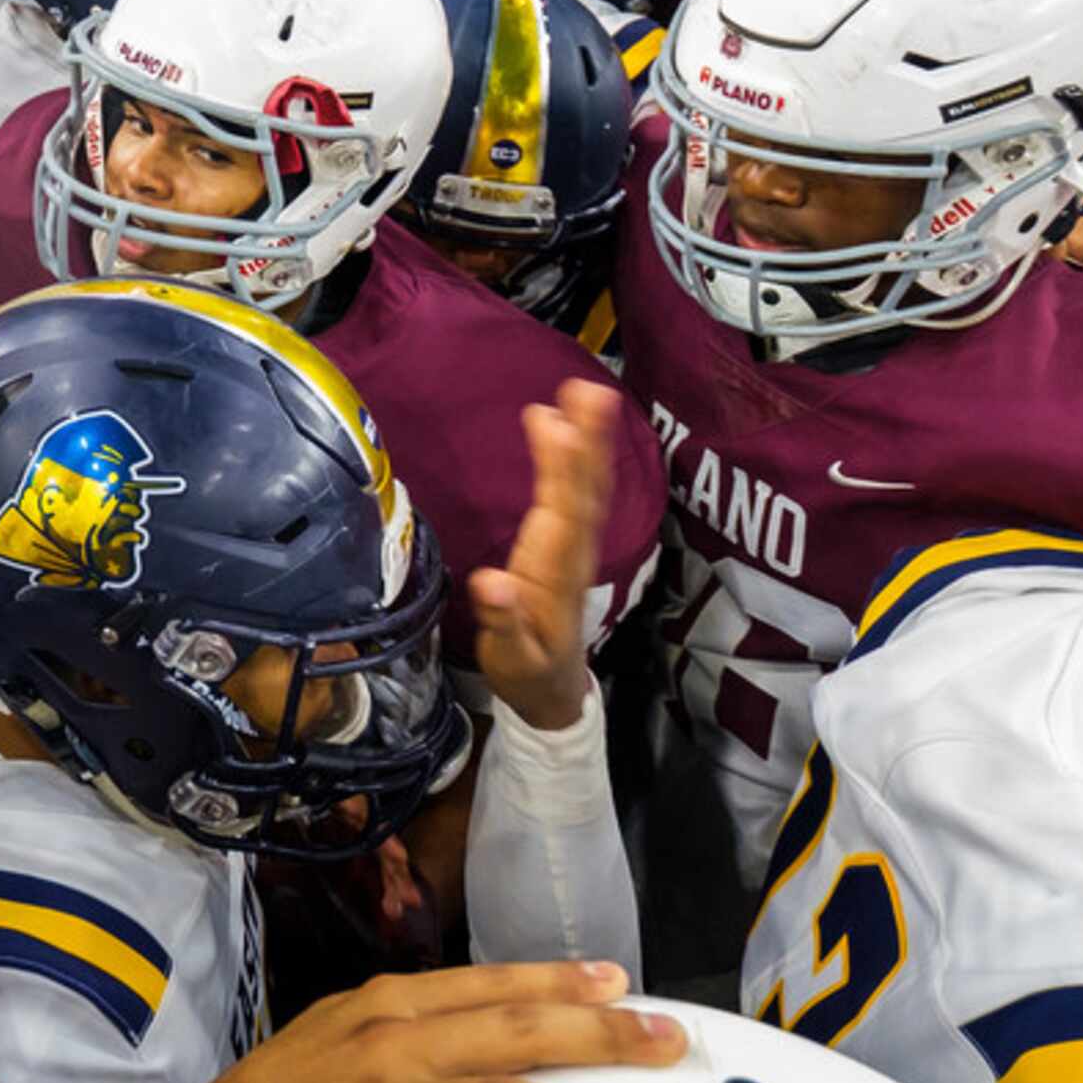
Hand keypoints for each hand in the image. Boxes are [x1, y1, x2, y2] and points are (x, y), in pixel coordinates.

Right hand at [135, 961, 684, 1082]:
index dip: (559, 982)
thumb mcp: (339, 1035)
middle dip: (604, 1037)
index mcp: (391, 1010)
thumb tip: (484, 1023)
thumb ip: (409, 1026)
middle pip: (518, 1034)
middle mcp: (399, 1050)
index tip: (621, 982)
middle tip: (672, 1044)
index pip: (491, 986)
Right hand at [470, 379, 617, 733]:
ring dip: (590, 442)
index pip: (562, 513)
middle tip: (586, 390)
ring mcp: (576, 549)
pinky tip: (572, 430)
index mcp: (555, 574)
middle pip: (582, 491)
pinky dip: (581, 461)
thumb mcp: (512, 658)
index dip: (561, 469)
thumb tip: (492, 583)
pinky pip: (581, 496)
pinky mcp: (572, 546)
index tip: (553, 424)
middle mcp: (572, 554)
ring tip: (588, 393)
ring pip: (587, 489)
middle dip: (586, 441)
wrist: (554, 692)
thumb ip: (504, 622)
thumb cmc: (528, 672)